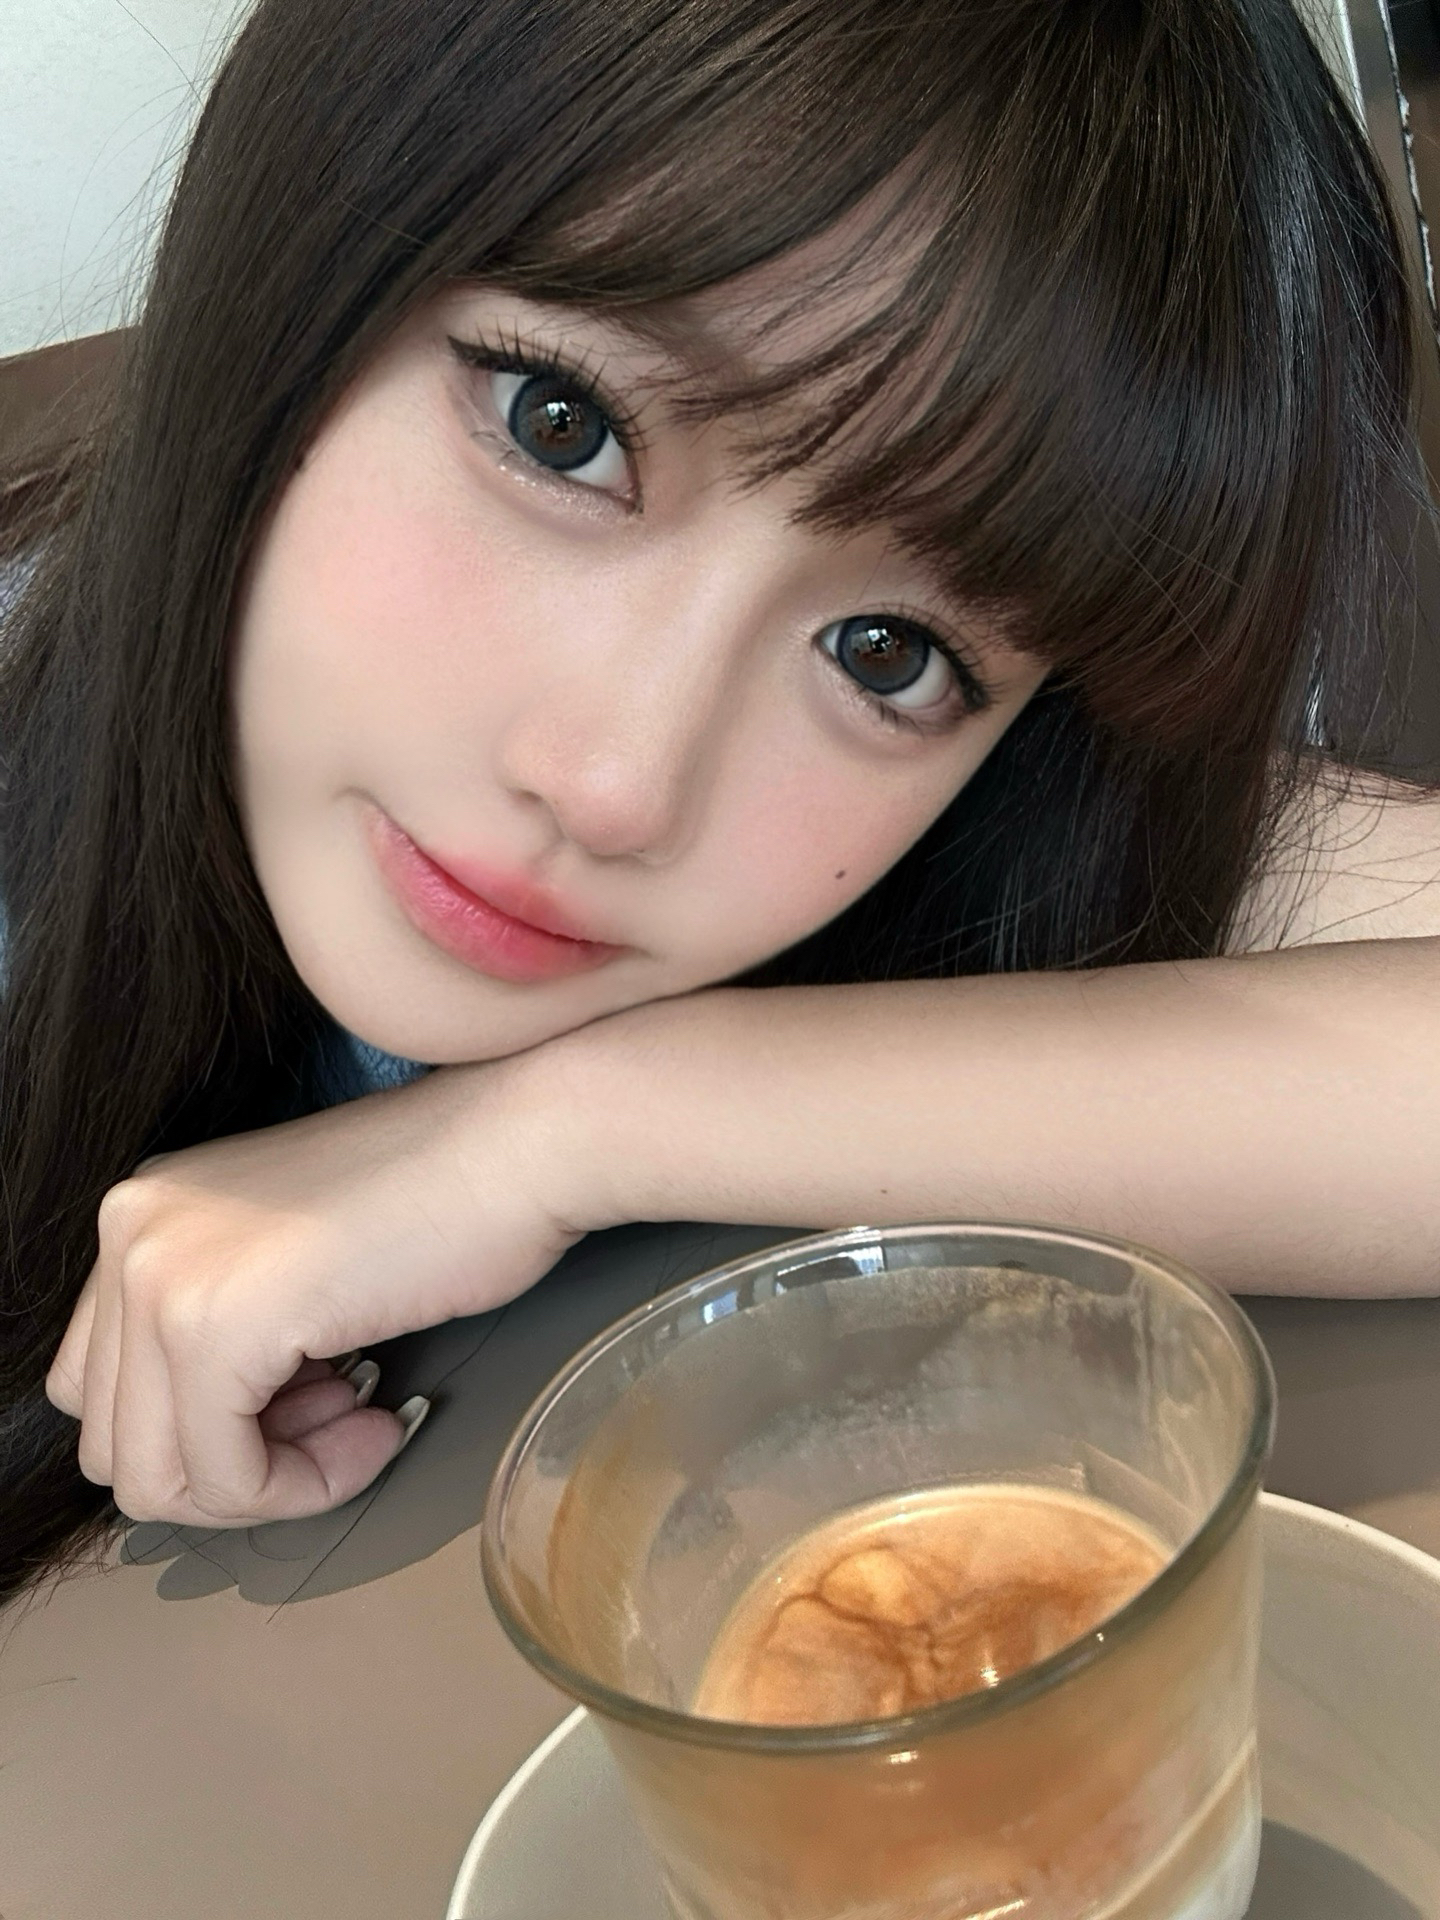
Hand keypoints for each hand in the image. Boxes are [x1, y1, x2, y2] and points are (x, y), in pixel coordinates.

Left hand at [44, 1051, 593, 1526]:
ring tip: (357, 1433)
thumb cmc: (445, 1190)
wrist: (521, 1143)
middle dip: (232, 1469)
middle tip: (338, 1430)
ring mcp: (162, 1278)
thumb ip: (226, 1325)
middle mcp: (130, 1233)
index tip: (311, 1410)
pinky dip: (303, 1486)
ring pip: (156, 1479)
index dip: (209, 1431)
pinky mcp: (215, 1327)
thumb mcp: (289, 1252)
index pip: (108, 1390)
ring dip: (269, 1487)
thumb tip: (213, 1437)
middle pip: (118, 1443)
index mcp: (144, 1213)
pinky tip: (375, 1429)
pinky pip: (225, 1477)